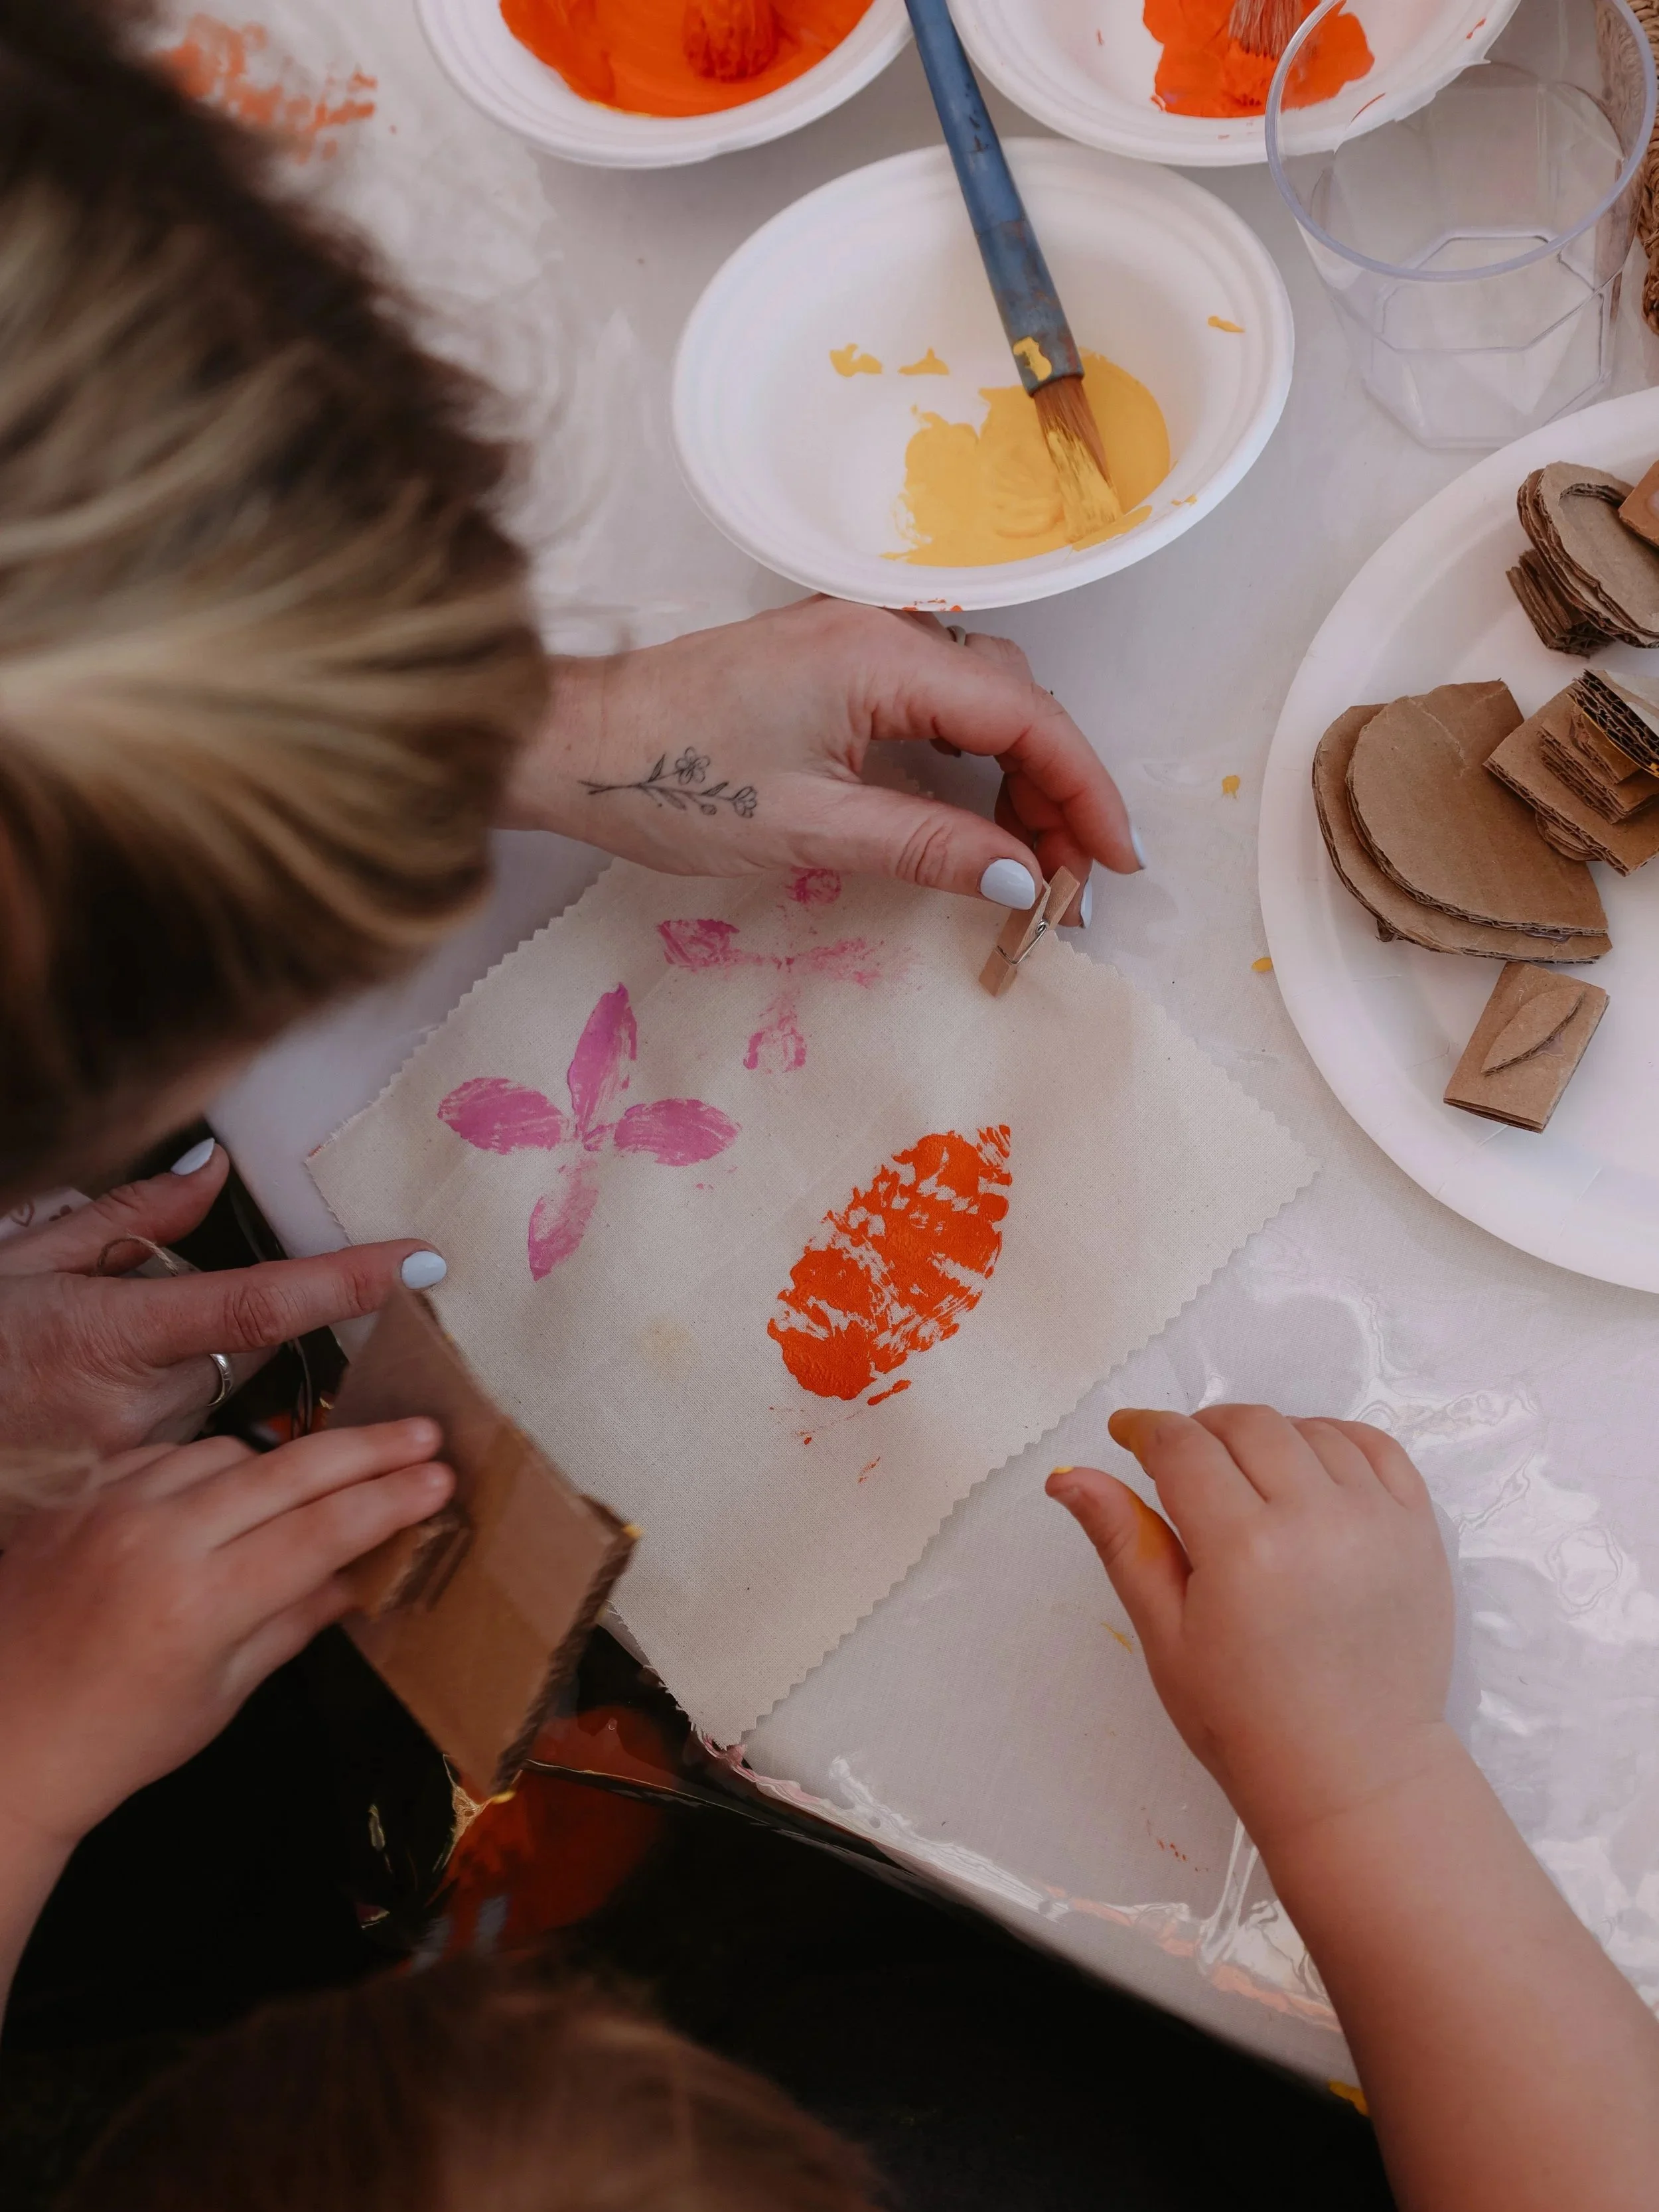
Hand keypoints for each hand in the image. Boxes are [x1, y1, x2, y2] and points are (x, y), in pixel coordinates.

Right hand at [0, 1145, 446, 1457]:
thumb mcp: (26, 1261)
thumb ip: (126, 1220)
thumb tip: (210, 1167)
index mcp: (110, 1333)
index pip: (258, 1301)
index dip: (346, 1282)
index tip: (420, 1262)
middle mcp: (129, 1408)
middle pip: (247, 1359)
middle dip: (235, 1334)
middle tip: (167, 1327)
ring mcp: (127, 1473)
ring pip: (218, 1415)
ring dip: (198, 1393)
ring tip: (113, 1385)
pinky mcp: (122, 1513)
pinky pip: (184, 1466)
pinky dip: (171, 1444)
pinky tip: (112, 1429)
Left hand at [0, 1420, 451, 1854]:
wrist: (2, 1742)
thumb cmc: (121, 1739)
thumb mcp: (226, 1692)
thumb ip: (300, 1617)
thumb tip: (372, 1567)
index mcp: (202, 1604)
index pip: (324, 1529)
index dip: (393, 1499)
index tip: (442, 1478)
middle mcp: (157, 1540)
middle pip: (291, 1468)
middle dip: (370, 1448)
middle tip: (424, 1430)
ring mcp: (111, 1506)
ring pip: (230, 1450)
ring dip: (284, 1460)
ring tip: (322, 1480)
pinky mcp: (78, 1494)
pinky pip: (166, 1454)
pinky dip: (207, 1466)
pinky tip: (227, 1490)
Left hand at [503, 599, 1141, 916]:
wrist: (575, 744)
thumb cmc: (673, 780)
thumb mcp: (812, 830)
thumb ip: (931, 848)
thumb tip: (1024, 877)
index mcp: (884, 656)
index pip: (1026, 716)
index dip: (1084, 790)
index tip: (1111, 863)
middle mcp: (883, 629)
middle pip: (1016, 701)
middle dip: (1060, 790)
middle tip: (1074, 882)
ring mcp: (859, 639)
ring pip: (982, 699)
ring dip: (1022, 776)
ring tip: (1036, 859)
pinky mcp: (835, 662)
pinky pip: (938, 700)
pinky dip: (976, 757)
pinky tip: (982, 812)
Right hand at [1048, 1406, 1455, 1851]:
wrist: (1356, 1775)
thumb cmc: (1246, 1720)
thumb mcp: (1165, 1637)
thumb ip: (1123, 1542)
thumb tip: (1068, 1474)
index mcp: (1243, 1549)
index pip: (1183, 1447)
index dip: (1146, 1430)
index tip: (1128, 1435)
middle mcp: (1316, 1520)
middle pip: (1246, 1424)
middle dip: (1202, 1432)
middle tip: (1182, 1467)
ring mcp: (1378, 1521)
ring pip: (1309, 1429)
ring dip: (1266, 1438)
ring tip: (1246, 1481)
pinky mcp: (1420, 1530)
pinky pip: (1376, 1448)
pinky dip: (1335, 1441)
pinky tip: (1309, 1472)